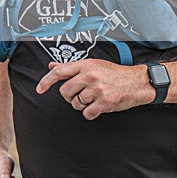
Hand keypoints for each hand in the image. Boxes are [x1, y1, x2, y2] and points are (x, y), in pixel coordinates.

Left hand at [36, 60, 153, 119]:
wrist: (137, 82)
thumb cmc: (115, 73)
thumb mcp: (93, 64)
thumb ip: (71, 66)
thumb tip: (52, 66)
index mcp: (86, 65)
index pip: (59, 72)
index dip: (46, 81)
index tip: (39, 89)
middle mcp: (90, 76)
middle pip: (65, 91)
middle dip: (69, 96)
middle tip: (80, 95)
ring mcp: (97, 89)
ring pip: (76, 103)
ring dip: (81, 105)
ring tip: (93, 99)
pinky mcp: (104, 102)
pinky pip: (87, 113)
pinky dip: (90, 113)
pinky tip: (98, 107)